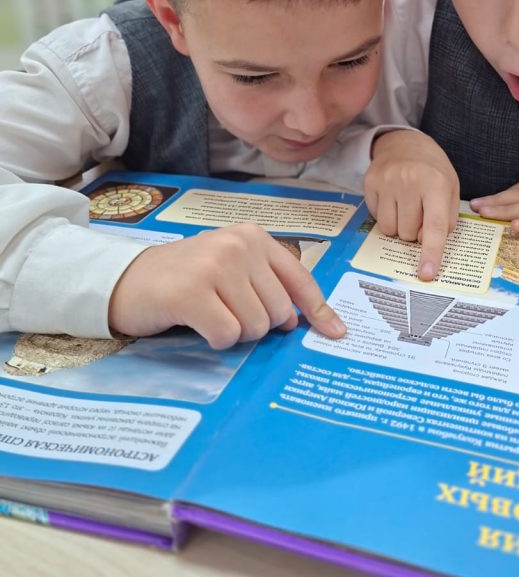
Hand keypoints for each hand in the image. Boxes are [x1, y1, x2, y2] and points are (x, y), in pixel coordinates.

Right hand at [108, 223, 344, 348]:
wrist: (123, 279)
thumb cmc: (183, 279)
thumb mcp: (230, 269)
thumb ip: (266, 285)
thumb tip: (302, 322)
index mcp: (253, 236)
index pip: (299, 278)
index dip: (319, 310)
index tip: (336, 333)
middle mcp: (238, 244)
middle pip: (279, 311)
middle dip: (258, 325)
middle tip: (226, 313)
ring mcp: (215, 265)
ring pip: (255, 326)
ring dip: (235, 333)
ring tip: (209, 314)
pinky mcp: (192, 292)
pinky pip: (227, 335)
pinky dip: (216, 340)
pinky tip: (197, 323)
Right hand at [365, 130, 459, 280]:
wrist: (404, 144)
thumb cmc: (432, 171)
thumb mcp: (451, 189)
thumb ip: (446, 219)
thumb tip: (428, 244)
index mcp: (437, 184)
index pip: (434, 227)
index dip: (431, 253)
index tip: (426, 274)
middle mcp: (410, 181)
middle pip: (408, 234)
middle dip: (414, 232)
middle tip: (419, 212)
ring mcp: (386, 181)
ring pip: (389, 230)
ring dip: (399, 227)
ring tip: (406, 206)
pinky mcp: (369, 183)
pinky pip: (376, 218)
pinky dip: (386, 215)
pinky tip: (393, 198)